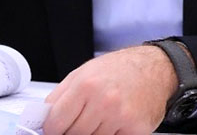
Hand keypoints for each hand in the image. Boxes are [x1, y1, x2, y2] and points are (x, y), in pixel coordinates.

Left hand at [43, 45, 175, 134]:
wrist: (154, 68)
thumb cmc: (118, 70)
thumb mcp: (83, 73)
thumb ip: (60, 96)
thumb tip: (42, 119)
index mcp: (85, 85)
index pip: (56, 122)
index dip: (52, 128)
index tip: (55, 129)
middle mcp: (103, 101)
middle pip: (73, 134)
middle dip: (72, 131)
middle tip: (81, 120)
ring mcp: (120, 117)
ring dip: (93, 133)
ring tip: (100, 117)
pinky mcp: (135, 129)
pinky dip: (111, 134)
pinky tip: (115, 122)